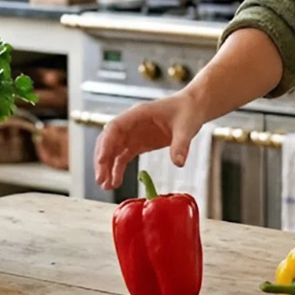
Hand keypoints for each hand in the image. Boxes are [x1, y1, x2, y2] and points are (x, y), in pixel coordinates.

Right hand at [93, 93, 207, 190]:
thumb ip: (181, 144)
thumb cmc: (187, 111)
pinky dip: (117, 169)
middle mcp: (131, 123)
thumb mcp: (186, 127)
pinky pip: (123, 157)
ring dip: (107, 167)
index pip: (115, 127)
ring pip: (113, 150)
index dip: (106, 143)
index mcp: (139, 113)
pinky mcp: (138, 143)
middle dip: (102, 160)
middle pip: (109, 140)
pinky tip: (115, 183)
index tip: (101, 160)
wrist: (193, 109)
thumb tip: (179, 163)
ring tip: (106, 186)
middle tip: (101, 180)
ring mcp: (133, 133)